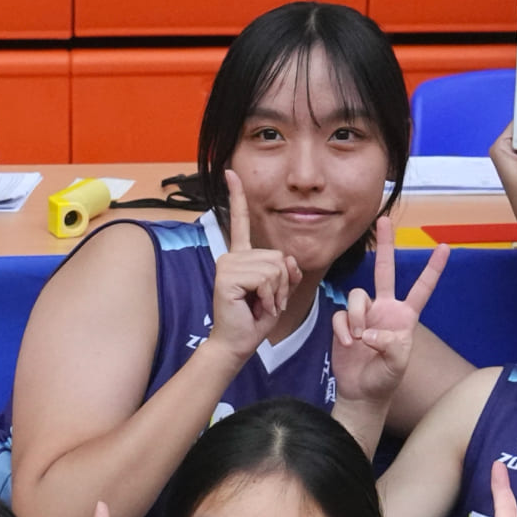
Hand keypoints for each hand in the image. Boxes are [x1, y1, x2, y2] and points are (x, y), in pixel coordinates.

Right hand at [205, 174, 301, 360]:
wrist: (237, 343)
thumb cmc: (255, 319)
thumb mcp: (279, 292)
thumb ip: (287, 272)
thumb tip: (288, 261)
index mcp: (242, 256)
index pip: (240, 221)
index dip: (237, 197)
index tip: (231, 173)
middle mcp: (232, 255)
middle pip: (279, 256)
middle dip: (282, 284)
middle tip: (265, 302)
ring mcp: (228, 264)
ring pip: (275, 267)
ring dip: (276, 293)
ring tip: (260, 305)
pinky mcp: (228, 276)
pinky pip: (266, 279)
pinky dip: (268, 297)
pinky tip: (255, 307)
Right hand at [329, 230, 449, 415]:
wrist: (361, 393)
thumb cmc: (385, 379)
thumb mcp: (397, 364)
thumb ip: (390, 345)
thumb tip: (368, 332)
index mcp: (404, 317)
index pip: (422, 288)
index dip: (433, 269)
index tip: (444, 248)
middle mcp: (385, 309)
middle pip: (384, 270)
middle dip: (385, 245)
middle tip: (384, 221)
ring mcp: (364, 315)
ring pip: (357, 295)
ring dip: (355, 317)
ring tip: (357, 340)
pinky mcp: (344, 323)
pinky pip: (340, 314)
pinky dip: (342, 328)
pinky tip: (347, 344)